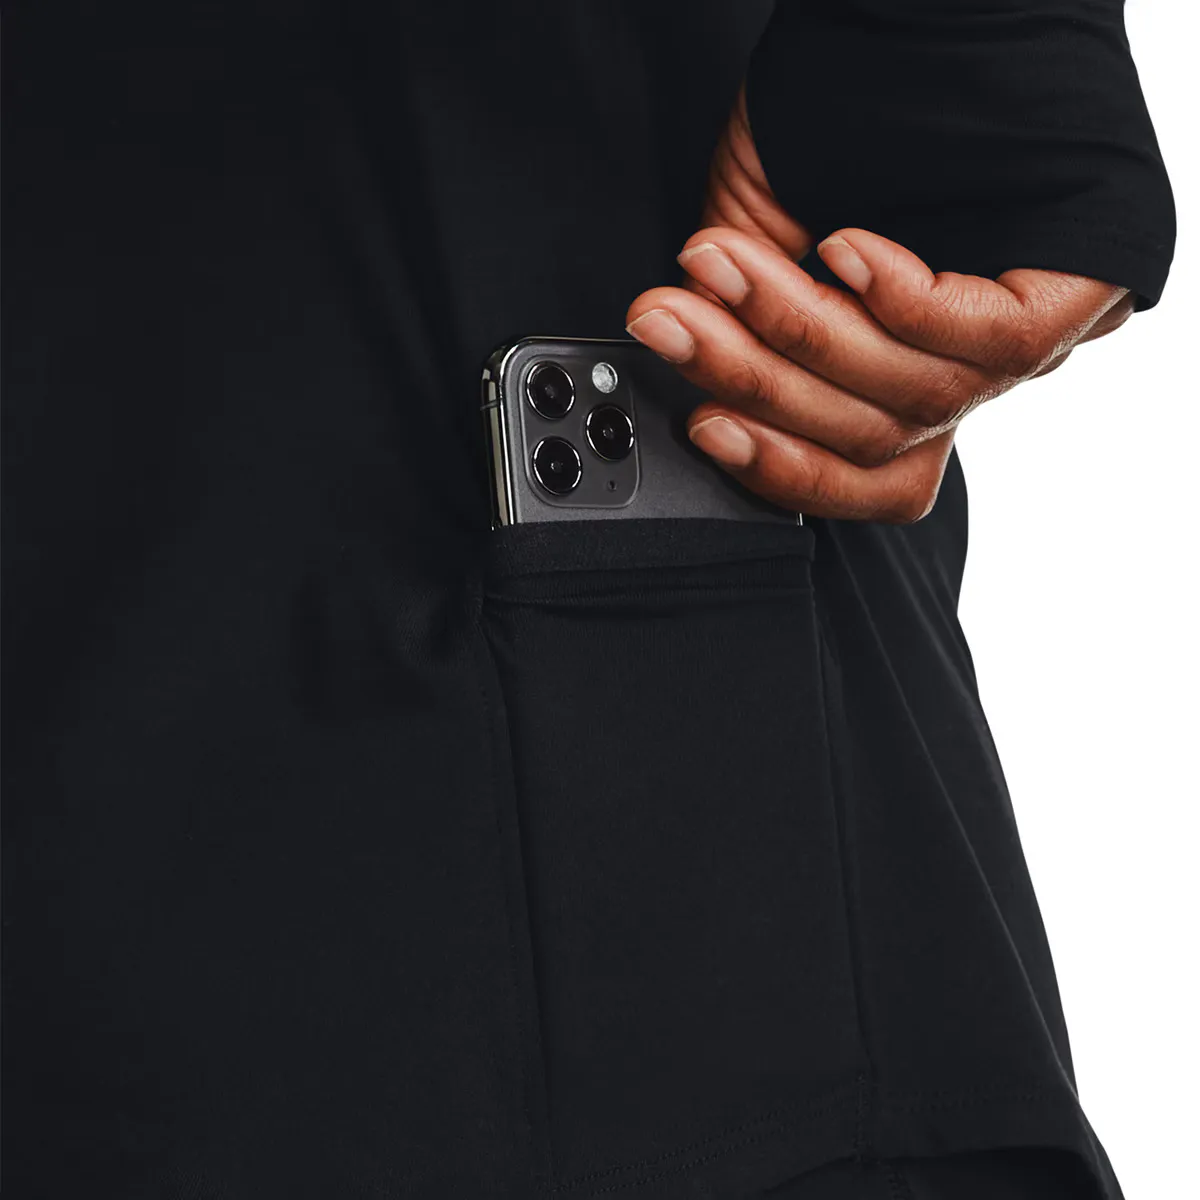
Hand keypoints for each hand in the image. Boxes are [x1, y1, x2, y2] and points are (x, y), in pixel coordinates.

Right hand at [625, 86, 1133, 521]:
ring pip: (917, 396)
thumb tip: (690, 373)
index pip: (862, 471)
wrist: (928, 9)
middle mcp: (966, 371)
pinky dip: (905, 302)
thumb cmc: (854, 109)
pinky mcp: (1075, 294)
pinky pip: (995, 342)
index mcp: (905, 370)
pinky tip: (844, 249)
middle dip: (756, 379)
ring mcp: (1024, 341)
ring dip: (801, 331)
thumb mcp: (768, 227)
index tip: (702, 423)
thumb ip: (743, 312)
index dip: (778, 465)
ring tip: (729, 268)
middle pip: (871, 436)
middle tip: (676, 319)